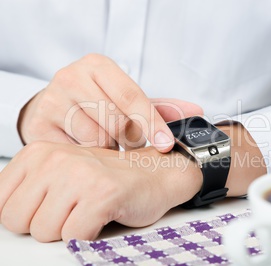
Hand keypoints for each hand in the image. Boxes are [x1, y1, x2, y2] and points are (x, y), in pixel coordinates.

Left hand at [0, 141, 201, 241]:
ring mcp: (79, 175)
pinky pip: (74, 237)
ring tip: (88, 212)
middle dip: (44, 226)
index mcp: (38, 153)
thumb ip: (29, 191)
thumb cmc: (108, 180)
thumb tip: (4, 218)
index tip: (51, 209)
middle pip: (16, 221)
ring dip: (68, 231)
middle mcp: (54, 159)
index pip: (0, 204)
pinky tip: (102, 217)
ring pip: (44, 232)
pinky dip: (88, 237)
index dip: (26, 216)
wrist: (155, 174)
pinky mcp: (102, 194)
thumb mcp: (59, 175)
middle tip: (72, 211)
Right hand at [18, 54, 202, 151]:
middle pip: (114, 121)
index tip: (166, 145)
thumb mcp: (128, 100)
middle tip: (129, 147)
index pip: (132, 96)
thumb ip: (161, 107)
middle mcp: (72, 77)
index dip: (152, 123)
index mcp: (98, 66)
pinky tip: (89, 153)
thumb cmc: (98, 103)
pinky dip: (88, 159)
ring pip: (95, 140)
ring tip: (107, 146)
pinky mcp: (38, 126)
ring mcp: (52, 101)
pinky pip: (75, 153)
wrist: (54, 107)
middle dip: (129, 141)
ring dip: (109, 151)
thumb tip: (197, 112)